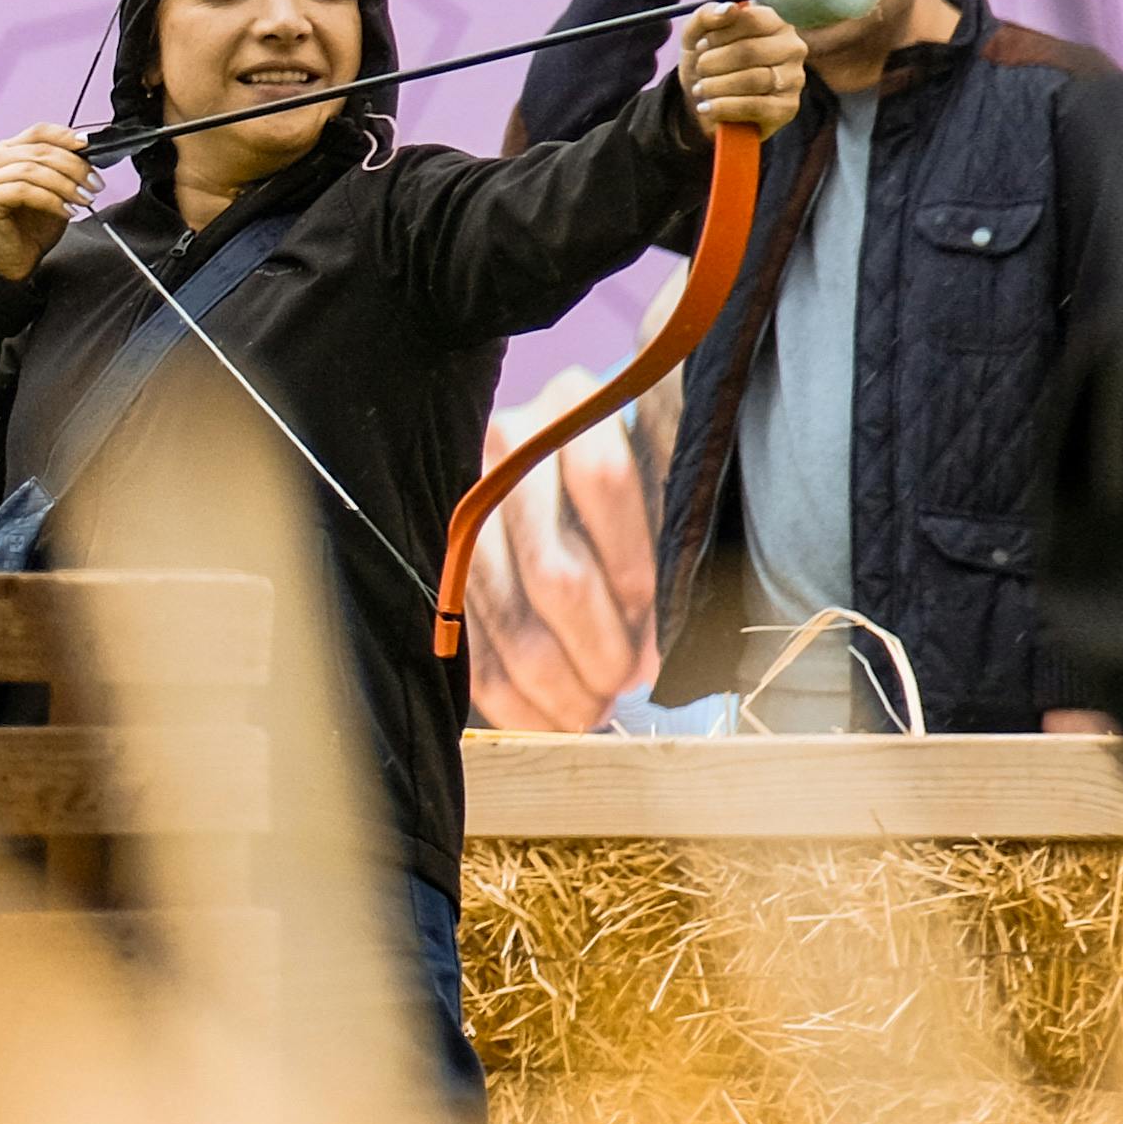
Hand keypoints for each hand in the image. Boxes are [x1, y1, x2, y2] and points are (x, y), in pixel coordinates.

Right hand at [0, 126, 93, 282]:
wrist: (11, 263)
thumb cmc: (31, 228)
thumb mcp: (54, 190)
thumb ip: (62, 168)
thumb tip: (87, 150)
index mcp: (5, 152)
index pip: (38, 132)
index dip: (66, 137)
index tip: (91, 147)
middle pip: (39, 151)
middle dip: (74, 167)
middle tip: (95, 184)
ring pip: (32, 170)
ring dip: (66, 184)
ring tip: (85, 199)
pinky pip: (23, 190)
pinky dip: (51, 200)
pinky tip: (67, 211)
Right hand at [464, 379, 662, 733]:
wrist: (567, 477)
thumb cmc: (651, 493)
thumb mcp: (678, 486)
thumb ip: (681, 532)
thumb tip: (669, 643)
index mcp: (581, 404)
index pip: (605, 480)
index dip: (637, 570)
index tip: (662, 633)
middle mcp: (513, 440)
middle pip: (555, 568)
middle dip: (598, 646)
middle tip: (625, 683)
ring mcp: (466, 495)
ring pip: (506, 609)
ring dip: (553, 677)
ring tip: (589, 710)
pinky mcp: (441, 549)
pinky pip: (464, 631)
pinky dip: (505, 690)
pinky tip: (543, 718)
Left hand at [675, 0, 804, 140]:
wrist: (706, 103)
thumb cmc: (708, 62)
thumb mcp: (696, 35)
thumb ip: (707, 15)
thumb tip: (729, 8)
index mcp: (775, 23)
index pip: (750, 20)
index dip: (718, 34)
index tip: (702, 45)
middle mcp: (792, 48)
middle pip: (748, 51)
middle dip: (713, 62)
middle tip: (700, 69)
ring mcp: (794, 79)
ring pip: (751, 80)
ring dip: (715, 86)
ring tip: (701, 89)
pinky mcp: (787, 108)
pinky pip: (754, 107)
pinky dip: (723, 107)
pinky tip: (708, 107)